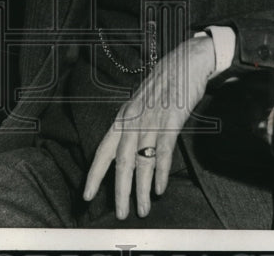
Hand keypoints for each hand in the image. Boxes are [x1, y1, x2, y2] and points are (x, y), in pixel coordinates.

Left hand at [83, 35, 215, 219]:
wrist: (186, 60)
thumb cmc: (164, 84)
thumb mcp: (141, 104)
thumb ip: (134, 127)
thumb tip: (128, 154)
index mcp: (123, 117)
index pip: (104, 150)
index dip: (95, 175)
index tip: (87, 195)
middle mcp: (133, 120)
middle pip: (121, 162)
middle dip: (119, 191)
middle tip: (120, 214)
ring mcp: (152, 120)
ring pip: (142, 162)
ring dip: (141, 189)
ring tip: (142, 209)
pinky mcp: (172, 120)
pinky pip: (163, 152)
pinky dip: (161, 172)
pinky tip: (160, 189)